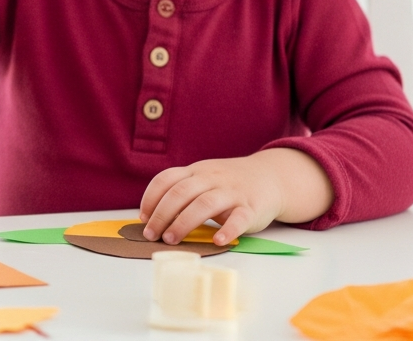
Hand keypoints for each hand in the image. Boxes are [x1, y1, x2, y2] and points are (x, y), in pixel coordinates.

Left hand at [138, 148, 334, 245]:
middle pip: (181, 192)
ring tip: (172, 240)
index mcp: (195, 172)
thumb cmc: (226, 184)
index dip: (151, 198)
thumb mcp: (202, 180)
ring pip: (205, 203)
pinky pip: (239, 218)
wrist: (270, 177)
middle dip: (162, 214)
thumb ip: (182, 192)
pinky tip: (217, 240)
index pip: (166, 179)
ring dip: (184, 222)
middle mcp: (211, 178)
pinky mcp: (251, 208)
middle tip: (152, 235)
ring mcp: (232, 192)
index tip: (143, 218)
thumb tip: (152, 218)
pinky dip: (228, 230)